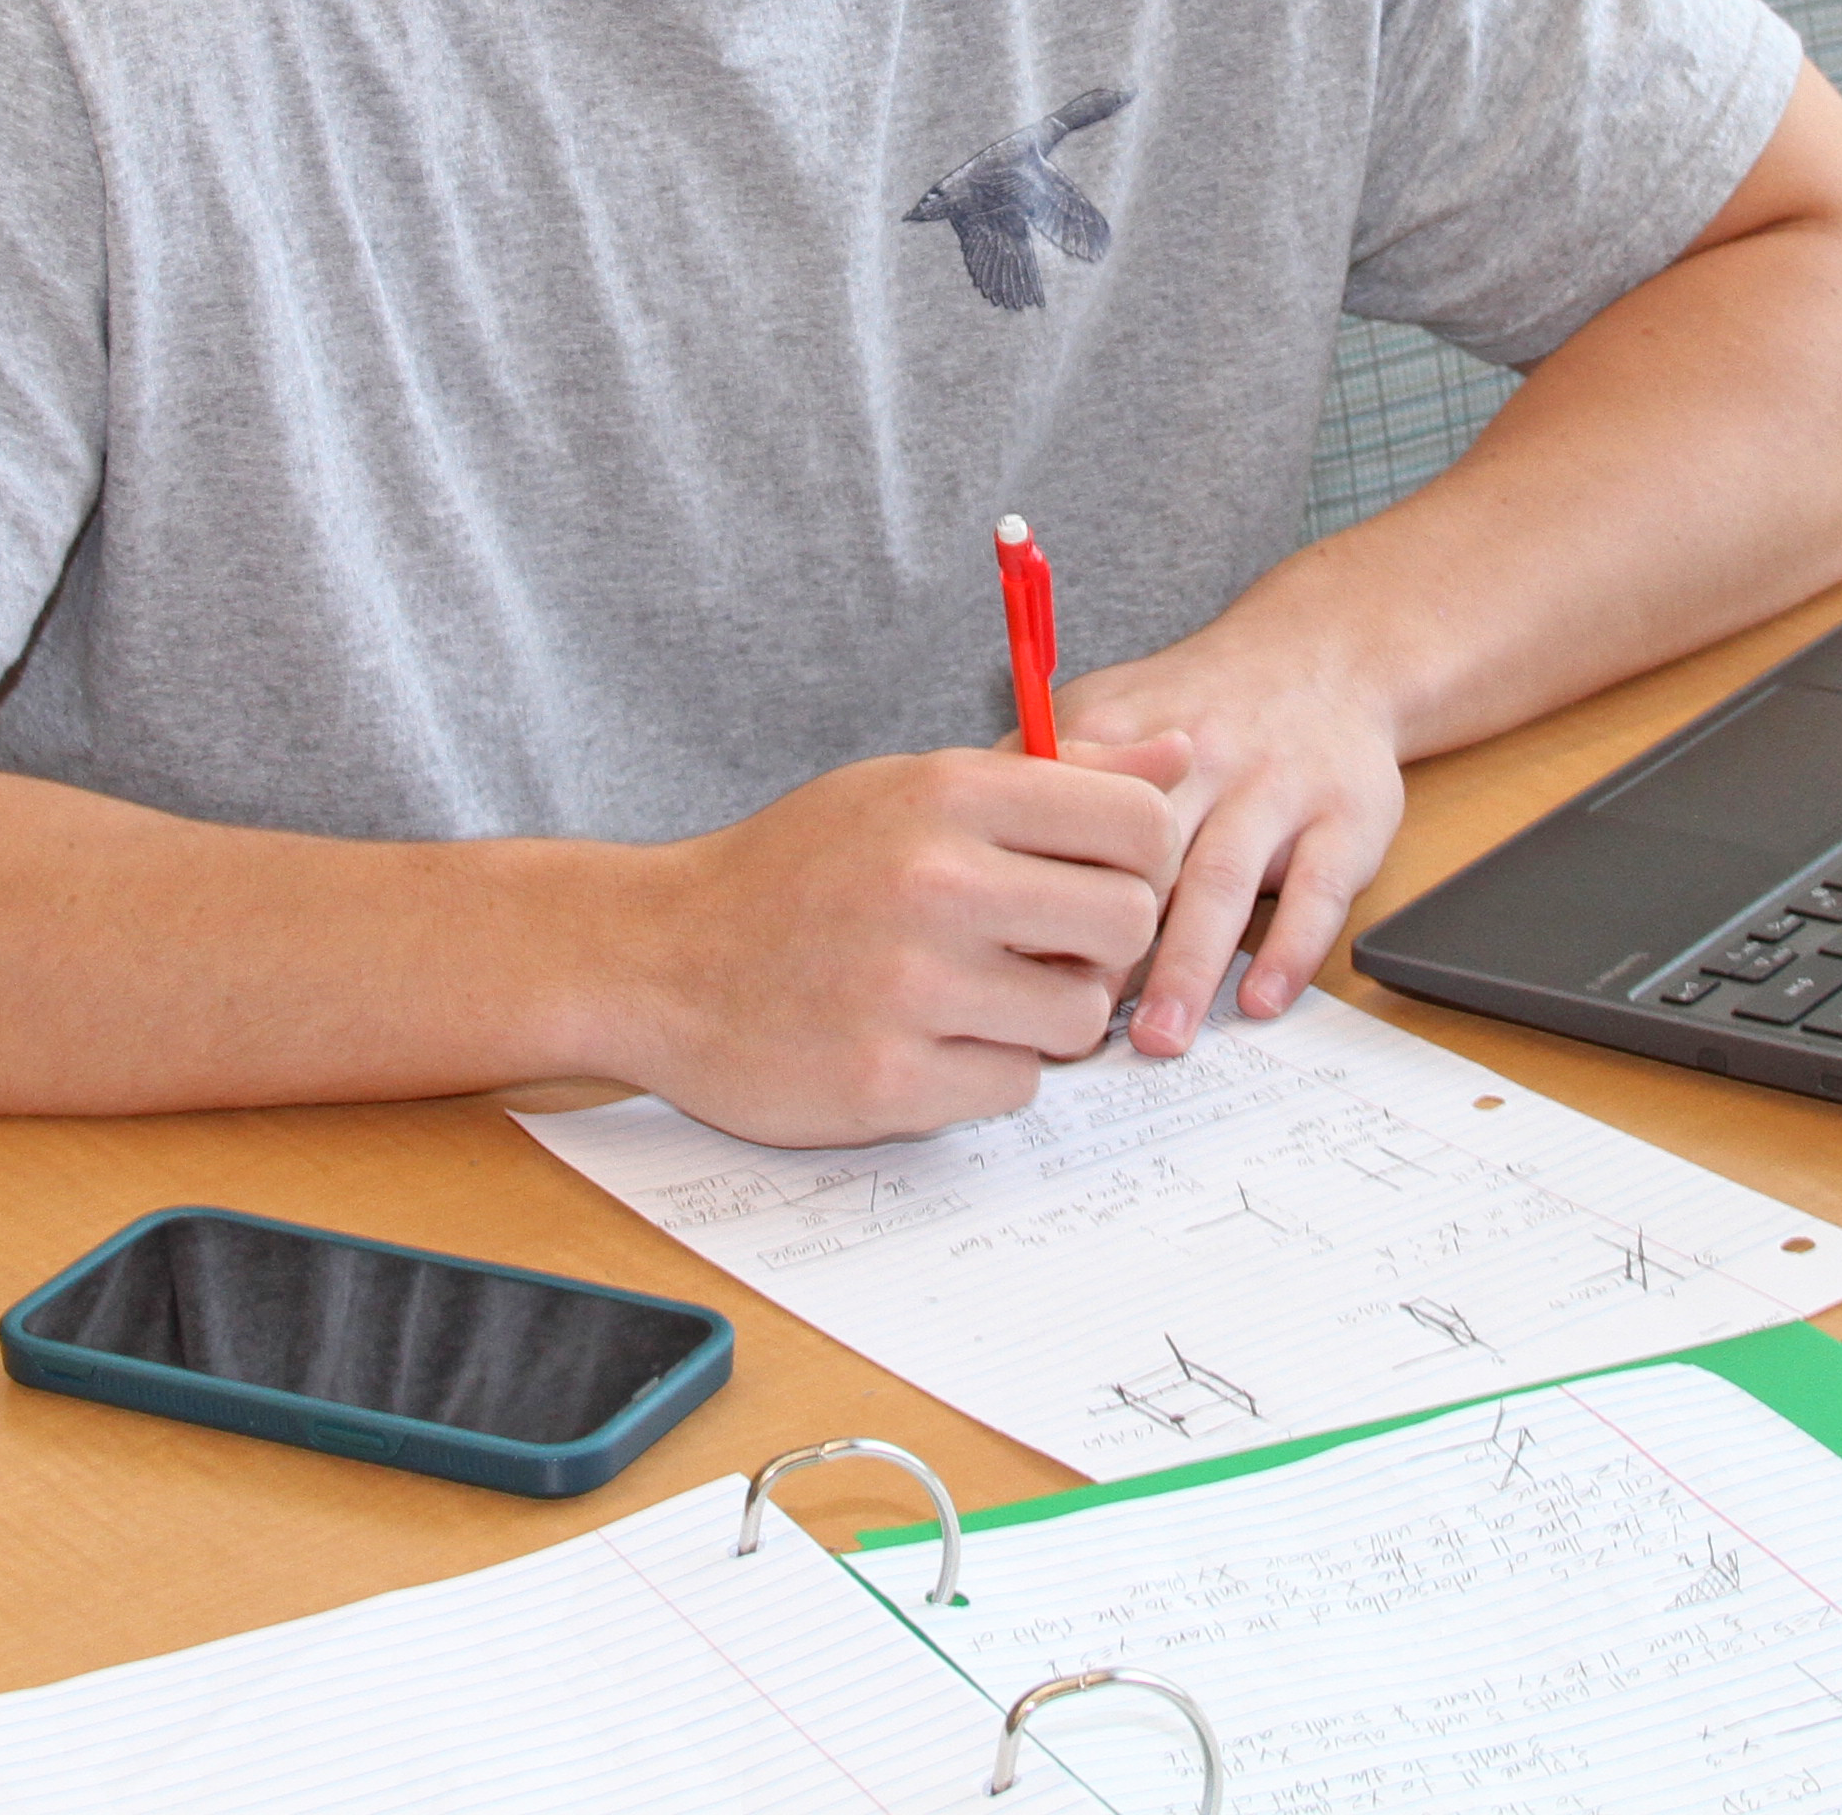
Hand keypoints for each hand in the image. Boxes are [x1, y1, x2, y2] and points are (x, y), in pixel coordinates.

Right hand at [606, 741, 1188, 1144]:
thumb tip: (1183, 753)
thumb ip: (1055, 772)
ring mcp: (913, 988)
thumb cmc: (799, 867)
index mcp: (949, 794)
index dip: (1143, 855)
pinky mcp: (890, 1083)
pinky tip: (929, 1042)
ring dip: (1047, 1015)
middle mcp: (936, 882)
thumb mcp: (913, 787)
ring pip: (1082, 1016)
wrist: (658, 958)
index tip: (1102, 874)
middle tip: (1046, 944)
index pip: (1138, 820)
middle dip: (1103, 942)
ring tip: (978, 995)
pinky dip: (987, 1073)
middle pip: (1130, 922)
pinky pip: (1017, 1087)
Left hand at [1049, 620, 1408, 1056]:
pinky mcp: (1349, 817)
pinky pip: (1320, 890)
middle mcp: (1203, 754)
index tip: (1007, 969)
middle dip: (1106, 947)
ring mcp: (1279, 785)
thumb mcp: (1103, 709)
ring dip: (1189, 967)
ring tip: (1157, 1038)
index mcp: (1124, 730)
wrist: (1322, 654)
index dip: (1036, 895)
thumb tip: (963, 863)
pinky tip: (1260, 1002)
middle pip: (1143, 858)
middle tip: (1072, 1030)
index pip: (1066, 817)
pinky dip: (1291, 949)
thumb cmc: (1192, 708)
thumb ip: (1034, 775)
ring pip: (1226, 882)